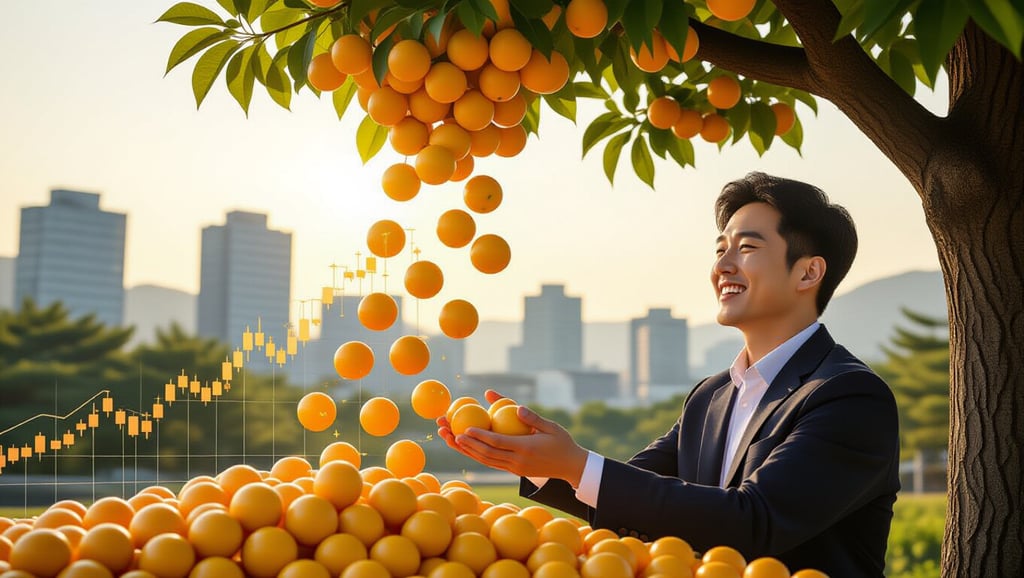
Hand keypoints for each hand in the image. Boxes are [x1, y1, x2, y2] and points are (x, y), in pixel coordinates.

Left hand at [436, 390, 588, 485]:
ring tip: (450, 439)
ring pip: (485, 461)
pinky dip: (477, 455)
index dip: (480, 437)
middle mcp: (517, 462)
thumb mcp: (552, 427)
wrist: (571, 467)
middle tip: (449, 432)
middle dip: (465, 444)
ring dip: (466, 450)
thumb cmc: (563, 443)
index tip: (464, 429)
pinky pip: (491, 463)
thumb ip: (533, 418)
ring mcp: (514, 468)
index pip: (497, 443)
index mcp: (525, 449)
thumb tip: (516, 407)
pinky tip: (465, 447)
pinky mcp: (514, 471)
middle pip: (486, 454)